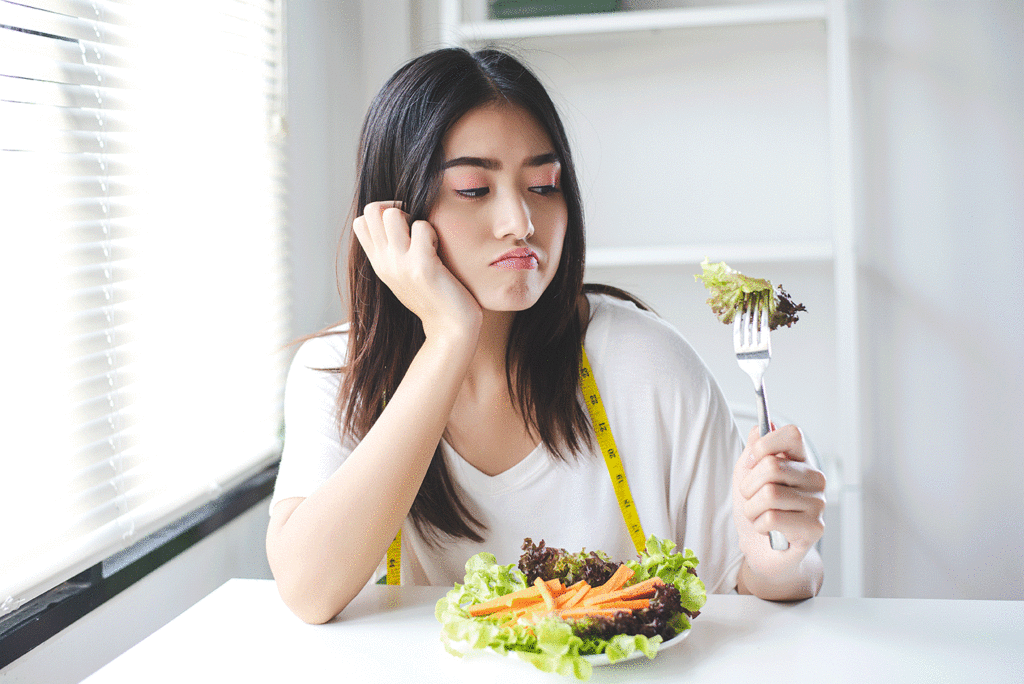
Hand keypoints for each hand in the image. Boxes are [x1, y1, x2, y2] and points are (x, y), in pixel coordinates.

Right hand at [352, 202, 480, 341]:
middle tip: (415, 228)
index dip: (383, 214)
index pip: (361, 222)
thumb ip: (395, 251)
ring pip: (391, 213)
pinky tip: (440, 250)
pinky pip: (422, 226)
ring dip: (414, 217)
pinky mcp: (422, 266)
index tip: (404, 227)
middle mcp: (384, 262)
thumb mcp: (404, 274)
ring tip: (427, 239)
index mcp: (379, 263)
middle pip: (372, 211)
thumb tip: (395, 219)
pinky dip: (433, 231)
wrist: (450, 329)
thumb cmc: (435, 298)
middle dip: (396, 208)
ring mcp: (400, 264)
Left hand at [732, 424, 825, 592]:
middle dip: (748, 486)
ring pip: (769, 495)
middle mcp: (815, 478)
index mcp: (800, 460)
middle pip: (772, 467)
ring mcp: (818, 503)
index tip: (752, 461)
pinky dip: (759, 525)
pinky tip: (767, 530)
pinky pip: (773, 518)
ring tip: (758, 515)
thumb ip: (755, 449)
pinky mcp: (815, 528)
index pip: (793, 434)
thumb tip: (763, 424)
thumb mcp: (747, 473)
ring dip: (751, 509)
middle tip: (751, 498)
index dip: (766, 445)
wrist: (760, 549)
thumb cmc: (756, 508)